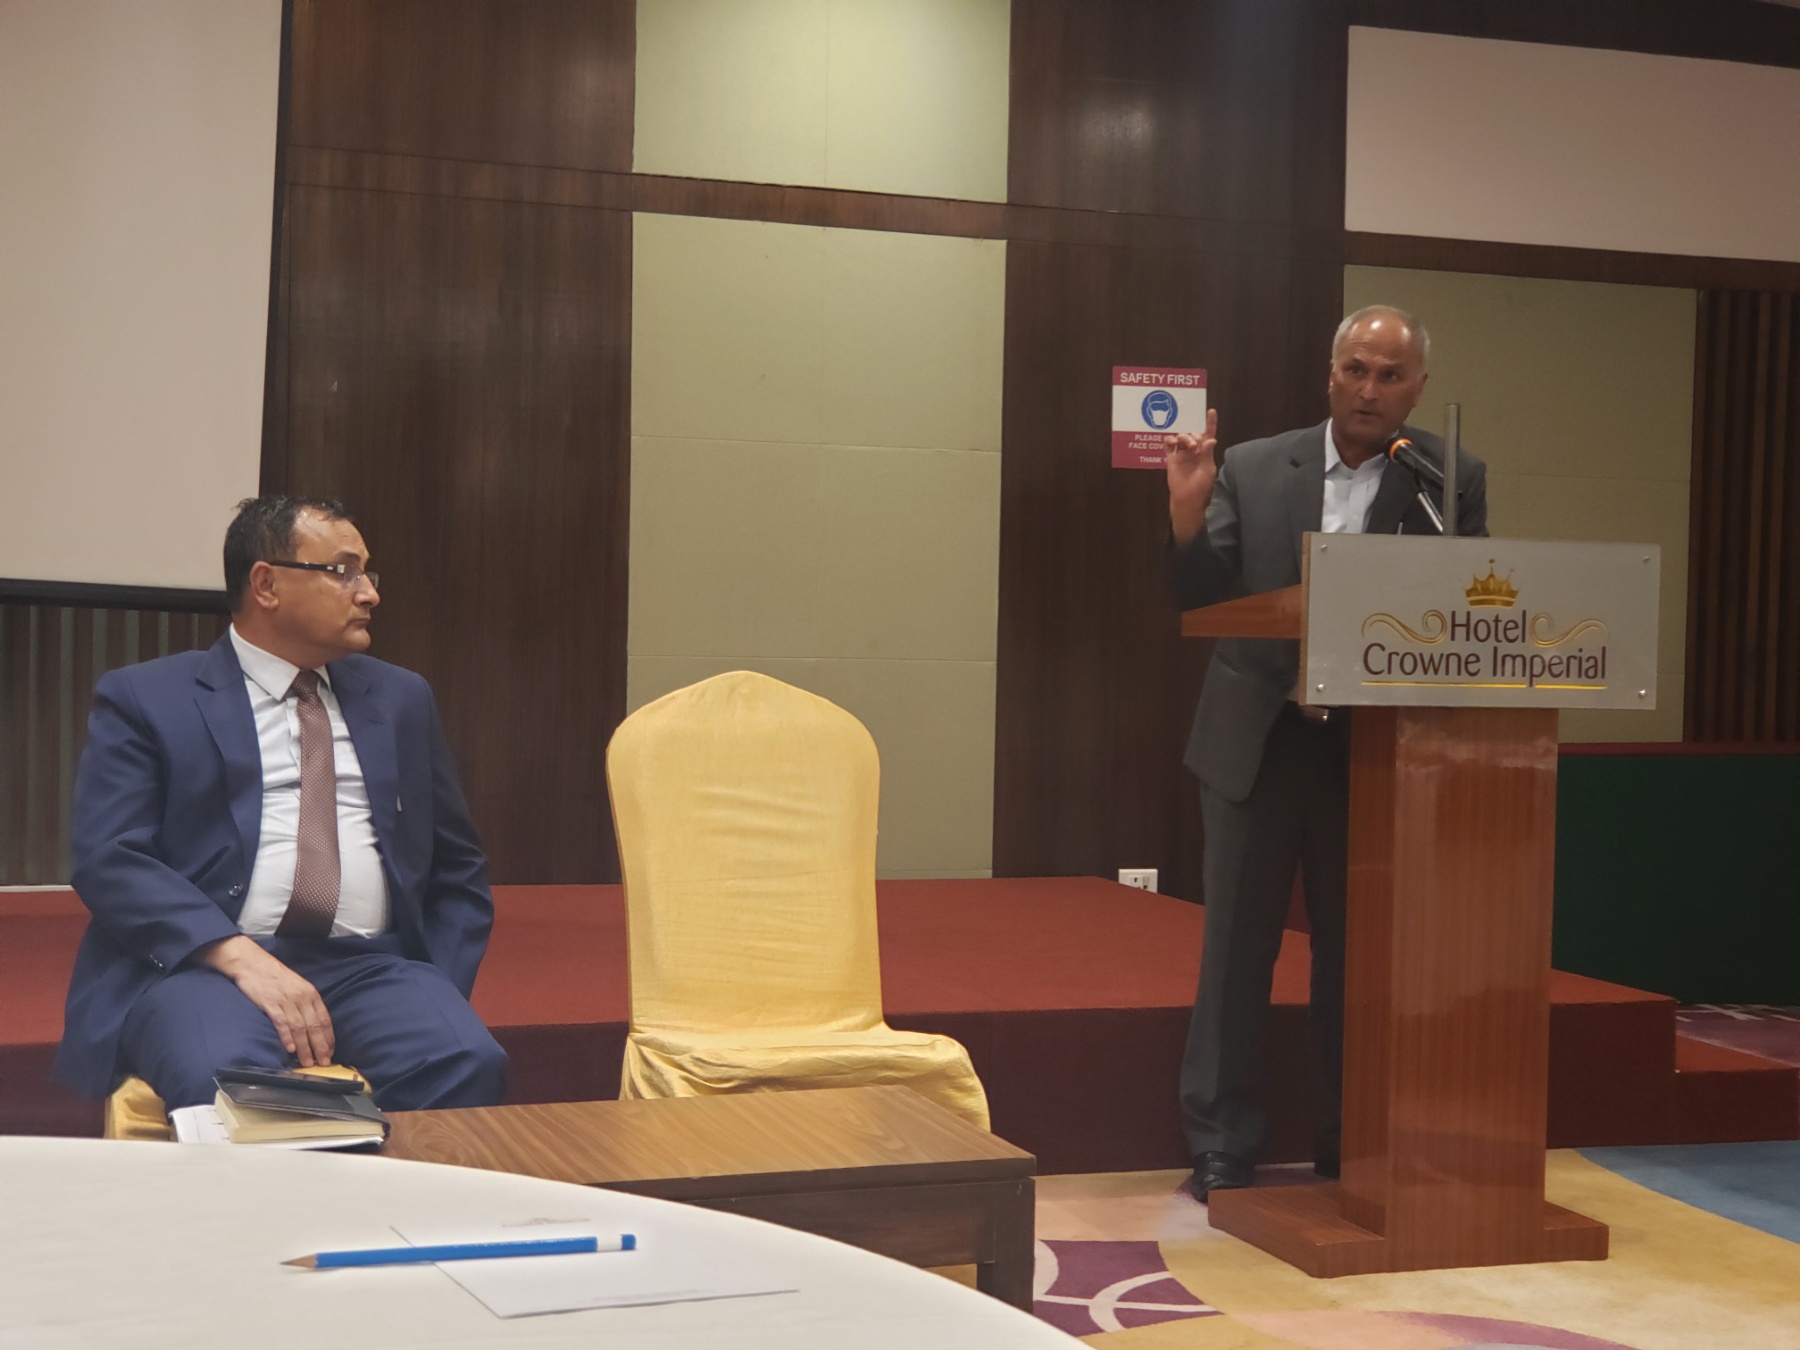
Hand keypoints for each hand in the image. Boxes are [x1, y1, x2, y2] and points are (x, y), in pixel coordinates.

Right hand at [194, 935, 335, 1066]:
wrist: (253, 963)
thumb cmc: (276, 977)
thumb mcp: (297, 987)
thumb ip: (306, 1004)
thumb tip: (313, 1026)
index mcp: (311, 993)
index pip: (325, 1019)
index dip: (328, 1038)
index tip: (331, 1052)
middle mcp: (302, 997)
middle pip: (315, 1026)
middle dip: (320, 1047)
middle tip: (324, 1063)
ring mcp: (287, 1001)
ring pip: (300, 1028)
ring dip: (305, 1048)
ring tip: (307, 1063)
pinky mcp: (271, 1004)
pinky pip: (282, 1023)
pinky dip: (287, 1037)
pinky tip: (290, 1049)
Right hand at [1164, 407, 1219, 543]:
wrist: (1186, 499)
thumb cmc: (1200, 487)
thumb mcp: (1207, 470)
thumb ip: (1207, 454)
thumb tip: (1210, 439)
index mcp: (1205, 452)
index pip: (1208, 434)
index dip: (1210, 423)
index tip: (1211, 411)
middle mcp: (1194, 451)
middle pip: (1192, 434)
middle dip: (1193, 435)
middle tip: (1194, 445)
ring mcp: (1182, 454)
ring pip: (1180, 437)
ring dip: (1183, 437)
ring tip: (1185, 445)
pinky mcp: (1171, 458)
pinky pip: (1168, 445)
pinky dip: (1169, 440)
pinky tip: (1171, 441)